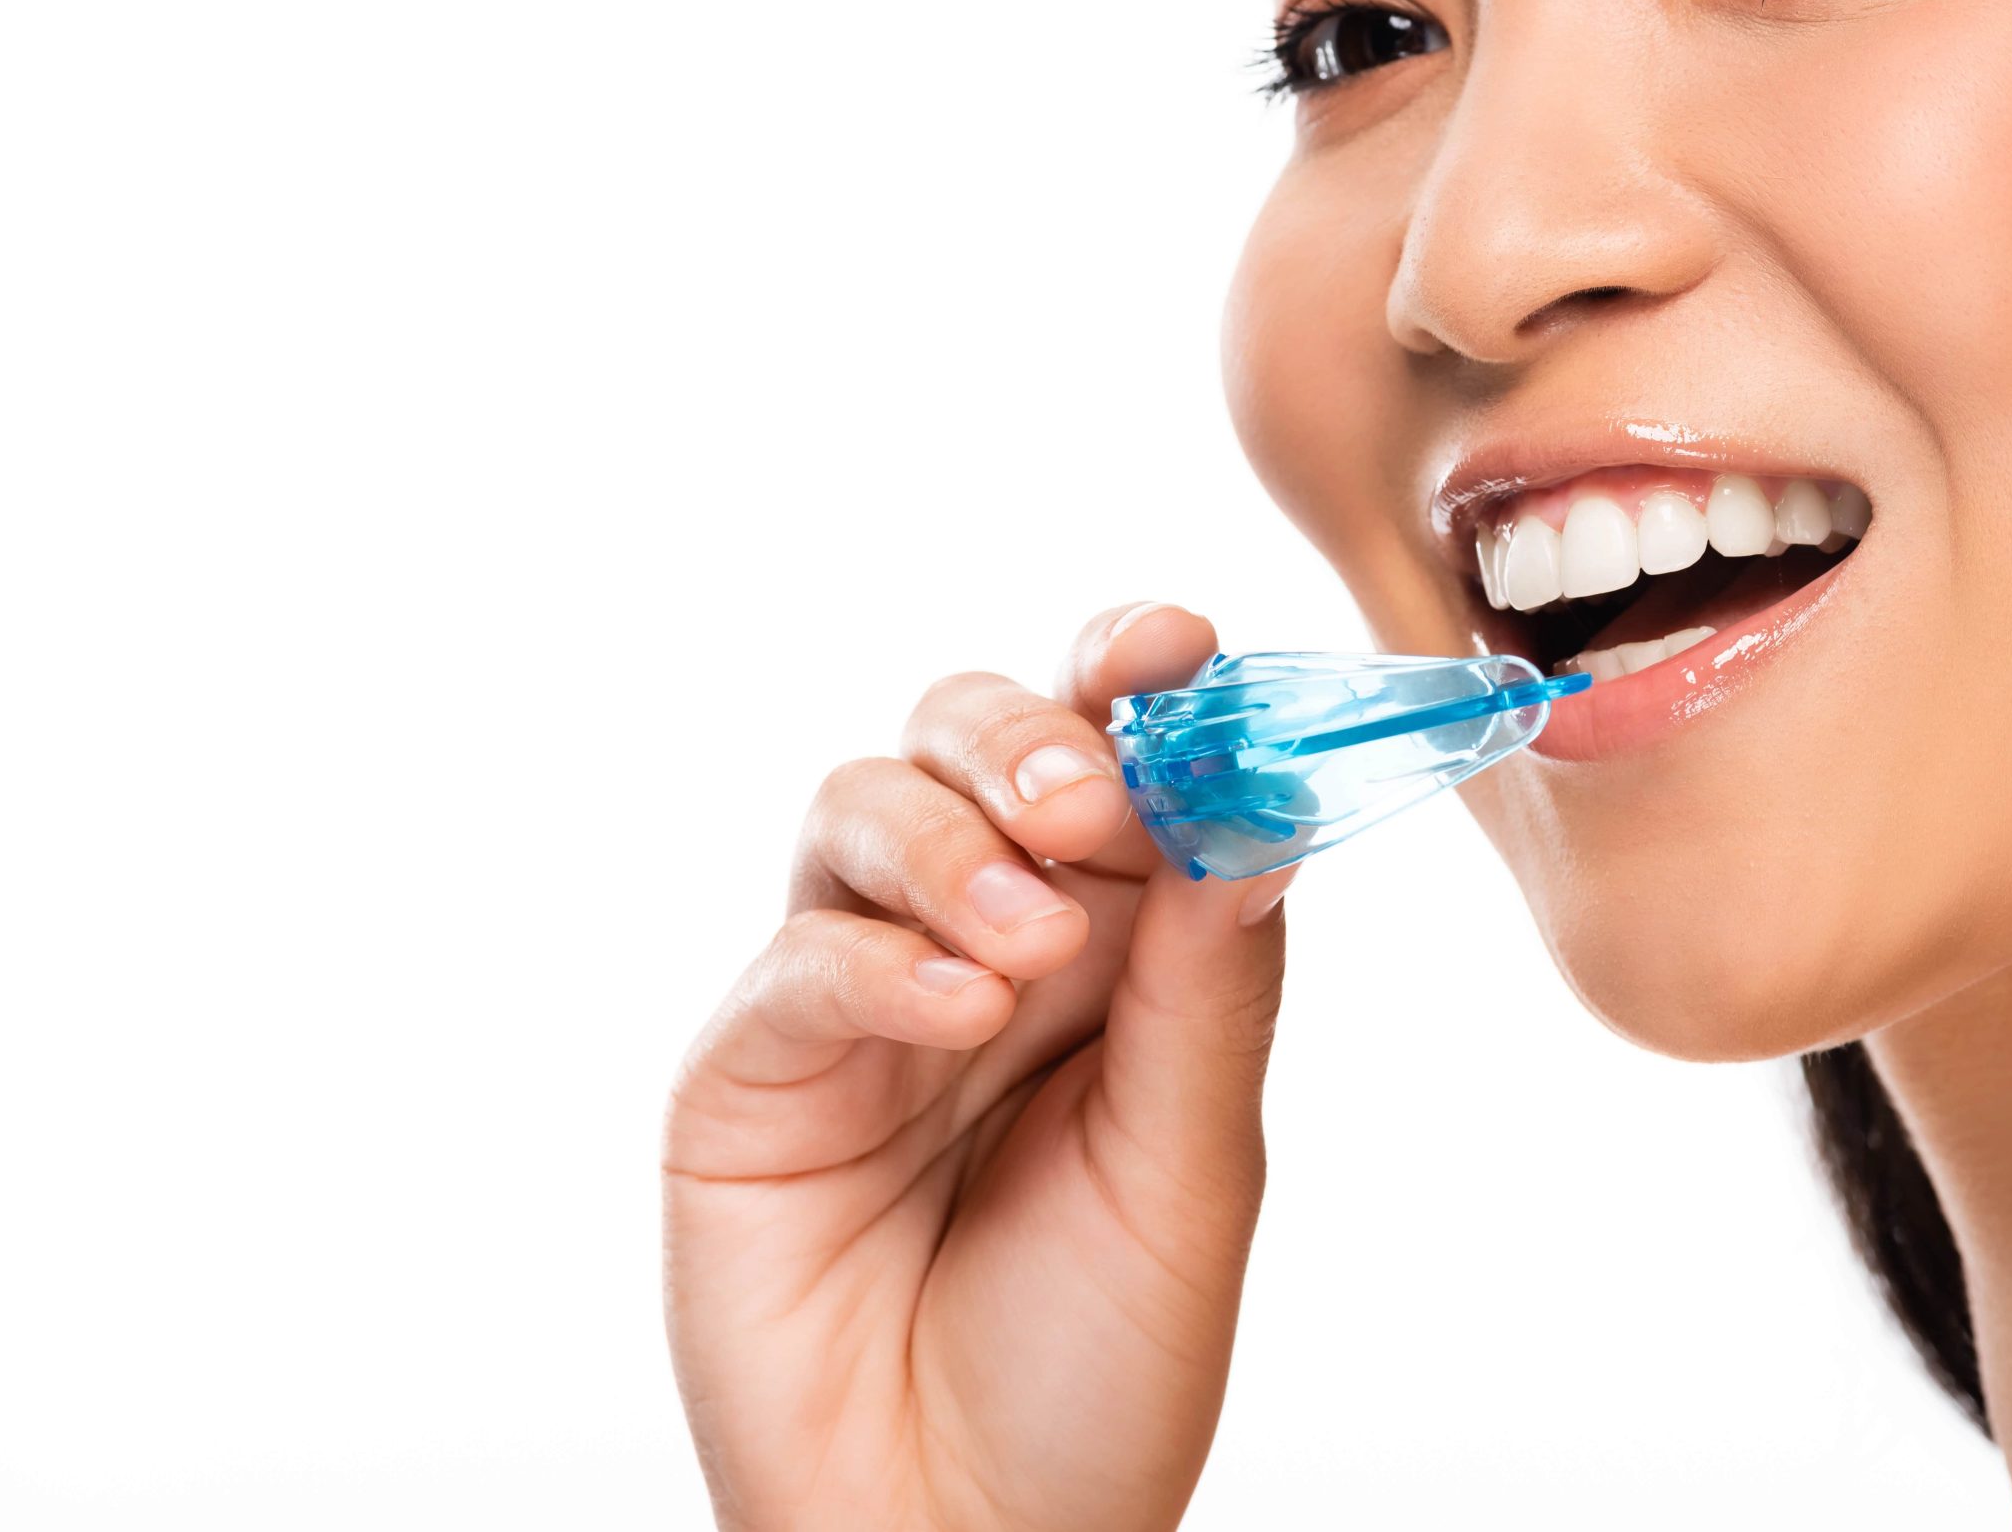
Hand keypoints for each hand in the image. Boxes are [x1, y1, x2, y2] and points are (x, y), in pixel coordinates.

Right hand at [663, 603, 1294, 1531]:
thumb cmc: (1099, 1367)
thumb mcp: (1194, 1167)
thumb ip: (1212, 987)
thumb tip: (1257, 804)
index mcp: (1115, 950)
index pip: (1118, 760)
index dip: (1139, 681)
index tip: (1176, 644)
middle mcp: (982, 943)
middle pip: (973, 740)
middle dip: (1030, 738)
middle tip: (1092, 803)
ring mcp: (859, 1000)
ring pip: (863, 805)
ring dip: (952, 841)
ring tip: (1028, 943)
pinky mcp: (753, 1073)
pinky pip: (798, 957)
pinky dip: (880, 957)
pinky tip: (960, 1010)